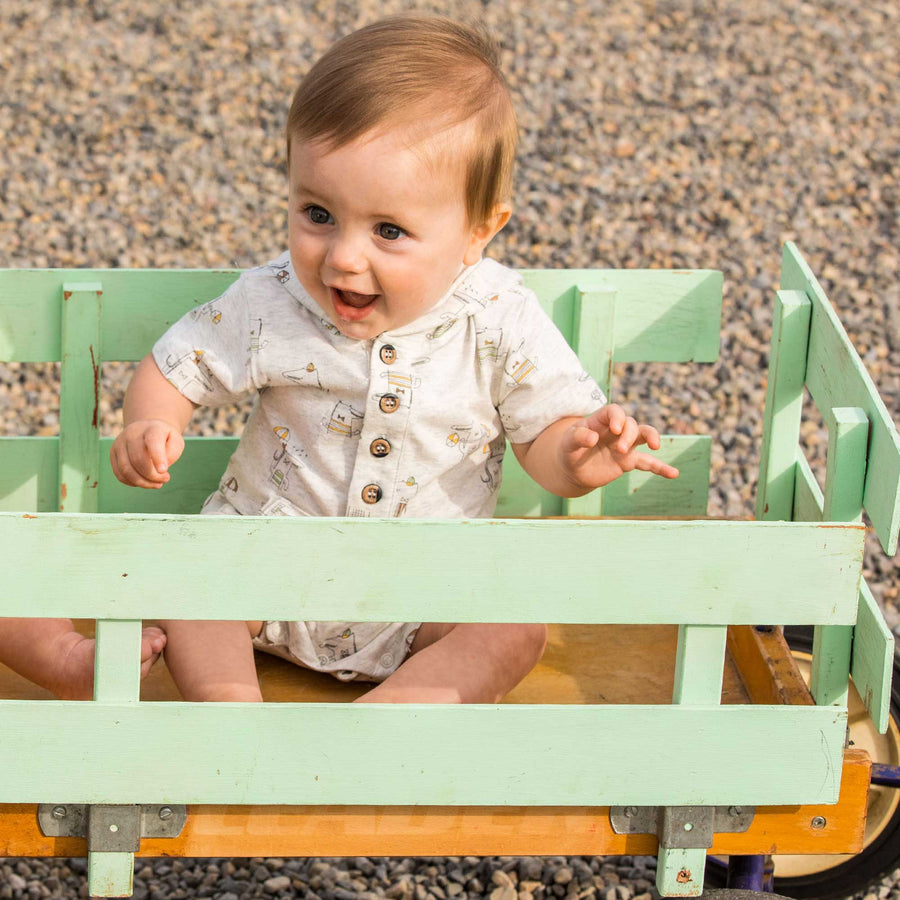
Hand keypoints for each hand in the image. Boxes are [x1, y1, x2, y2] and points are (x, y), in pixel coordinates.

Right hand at [110, 419, 184, 488]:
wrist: (147, 429)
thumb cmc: (164, 438)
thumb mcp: (176, 441)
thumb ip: (172, 453)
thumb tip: (159, 469)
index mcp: (152, 428)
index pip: (153, 442)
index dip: (158, 458)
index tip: (164, 471)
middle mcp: (132, 433)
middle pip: (137, 459)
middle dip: (152, 475)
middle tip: (165, 479)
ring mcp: (120, 443)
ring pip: (126, 469)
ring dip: (142, 482)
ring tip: (157, 484)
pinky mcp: (113, 453)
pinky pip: (119, 474)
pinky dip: (133, 482)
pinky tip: (145, 482)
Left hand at [558, 404, 678, 490]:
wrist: (573, 470)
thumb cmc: (569, 451)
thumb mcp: (568, 444)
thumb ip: (577, 438)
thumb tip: (592, 438)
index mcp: (600, 421)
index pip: (614, 411)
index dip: (617, 418)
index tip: (614, 430)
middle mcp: (616, 431)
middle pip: (631, 424)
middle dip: (629, 435)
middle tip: (620, 450)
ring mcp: (625, 445)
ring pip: (644, 435)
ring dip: (651, 438)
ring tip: (655, 447)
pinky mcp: (629, 461)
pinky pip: (648, 463)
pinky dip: (660, 468)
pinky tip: (674, 473)